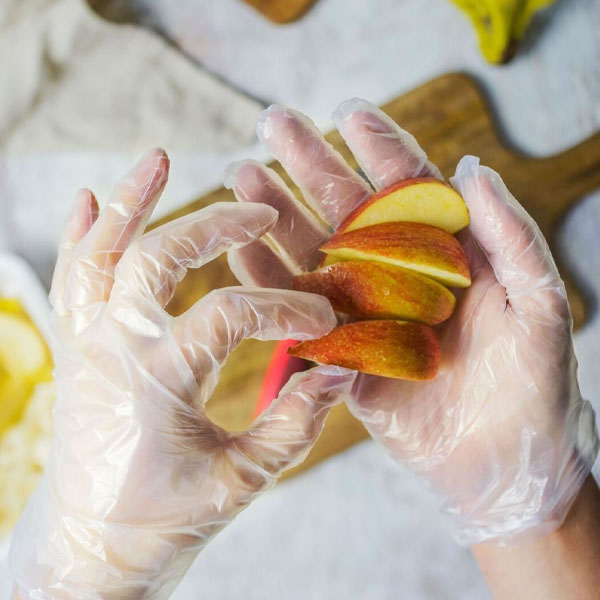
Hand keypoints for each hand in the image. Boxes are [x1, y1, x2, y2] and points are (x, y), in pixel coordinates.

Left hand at [9, 149, 354, 598]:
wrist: (89, 545)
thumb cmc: (162, 521)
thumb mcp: (238, 481)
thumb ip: (292, 425)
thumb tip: (339, 373)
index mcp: (157, 382)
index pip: (228, 315)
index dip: (282, 308)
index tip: (321, 320)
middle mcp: (113, 351)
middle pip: (157, 258)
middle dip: (212, 226)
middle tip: (259, 211)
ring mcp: (86, 344)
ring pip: (100, 253)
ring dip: (128, 201)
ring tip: (159, 158)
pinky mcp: (75, 348)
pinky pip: (70, 280)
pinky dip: (80, 235)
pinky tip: (90, 199)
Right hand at [224, 99, 597, 544]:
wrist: (507, 463)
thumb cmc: (536, 384)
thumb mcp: (539, 304)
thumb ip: (511, 237)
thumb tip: (474, 167)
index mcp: (447, 256)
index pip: (409, 187)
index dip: (381, 147)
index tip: (349, 112)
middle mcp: (399, 276)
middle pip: (348, 210)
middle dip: (311, 164)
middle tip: (272, 122)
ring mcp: (367, 314)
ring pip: (315, 255)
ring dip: (277, 216)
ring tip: (242, 176)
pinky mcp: (345, 356)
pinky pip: (300, 315)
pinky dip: (270, 284)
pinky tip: (242, 254)